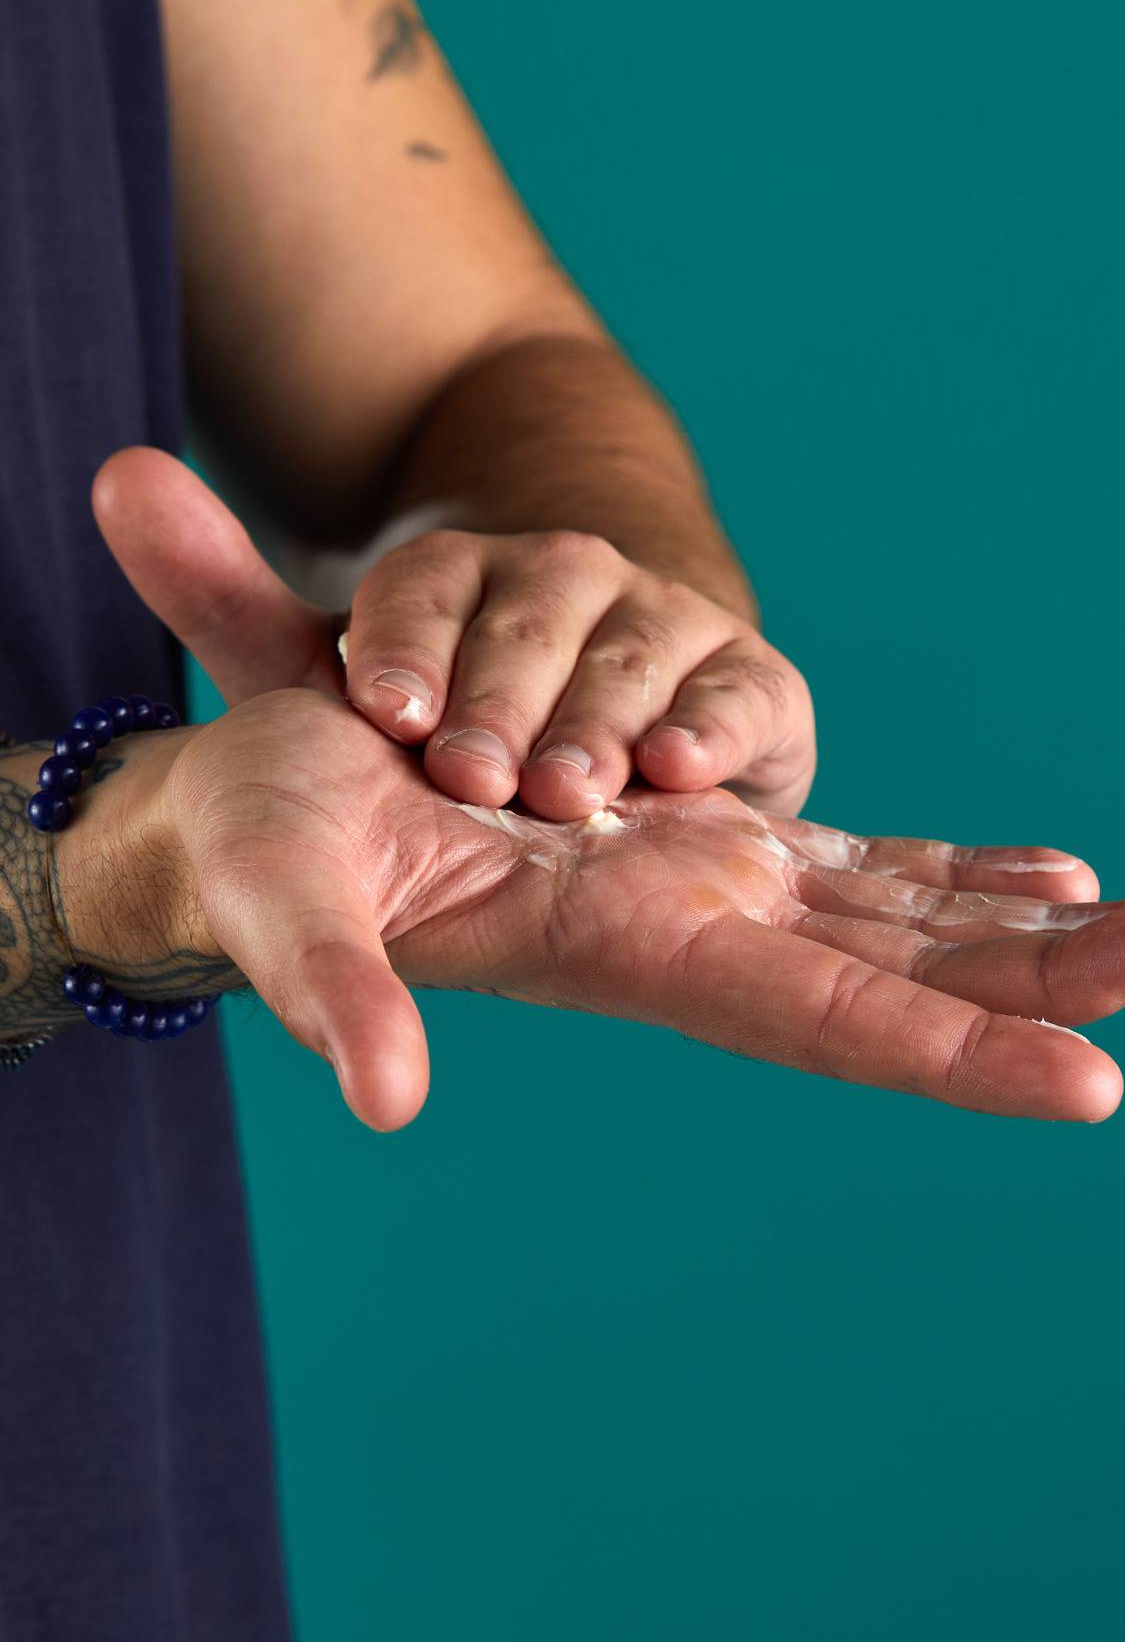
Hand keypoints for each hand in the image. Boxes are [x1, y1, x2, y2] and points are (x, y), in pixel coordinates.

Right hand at [51, 685, 1124, 1126]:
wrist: (264, 807)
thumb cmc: (268, 851)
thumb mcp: (292, 904)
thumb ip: (336, 993)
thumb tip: (387, 1095)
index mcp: (621, 945)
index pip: (821, 1019)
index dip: (955, 1052)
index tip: (1095, 1084)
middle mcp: (687, 924)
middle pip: (896, 976)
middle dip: (1033, 993)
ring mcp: (701, 877)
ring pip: (896, 916)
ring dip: (1022, 933)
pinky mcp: (693, 833)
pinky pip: (856, 859)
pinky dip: (952, 872)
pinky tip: (1040, 873)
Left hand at [92, 448, 815, 816]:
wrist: (613, 748)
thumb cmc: (457, 718)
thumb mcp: (332, 673)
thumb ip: (222, 590)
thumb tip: (114, 471)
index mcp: (462, 575)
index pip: (423, 587)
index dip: (403, 647)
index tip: (382, 712)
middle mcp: (567, 579)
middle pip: (531, 618)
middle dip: (502, 697)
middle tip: (472, 775)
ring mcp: (666, 624)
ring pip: (632, 652)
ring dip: (600, 720)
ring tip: (567, 788)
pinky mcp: (752, 682)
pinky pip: (743, 692)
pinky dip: (719, 724)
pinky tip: (682, 765)